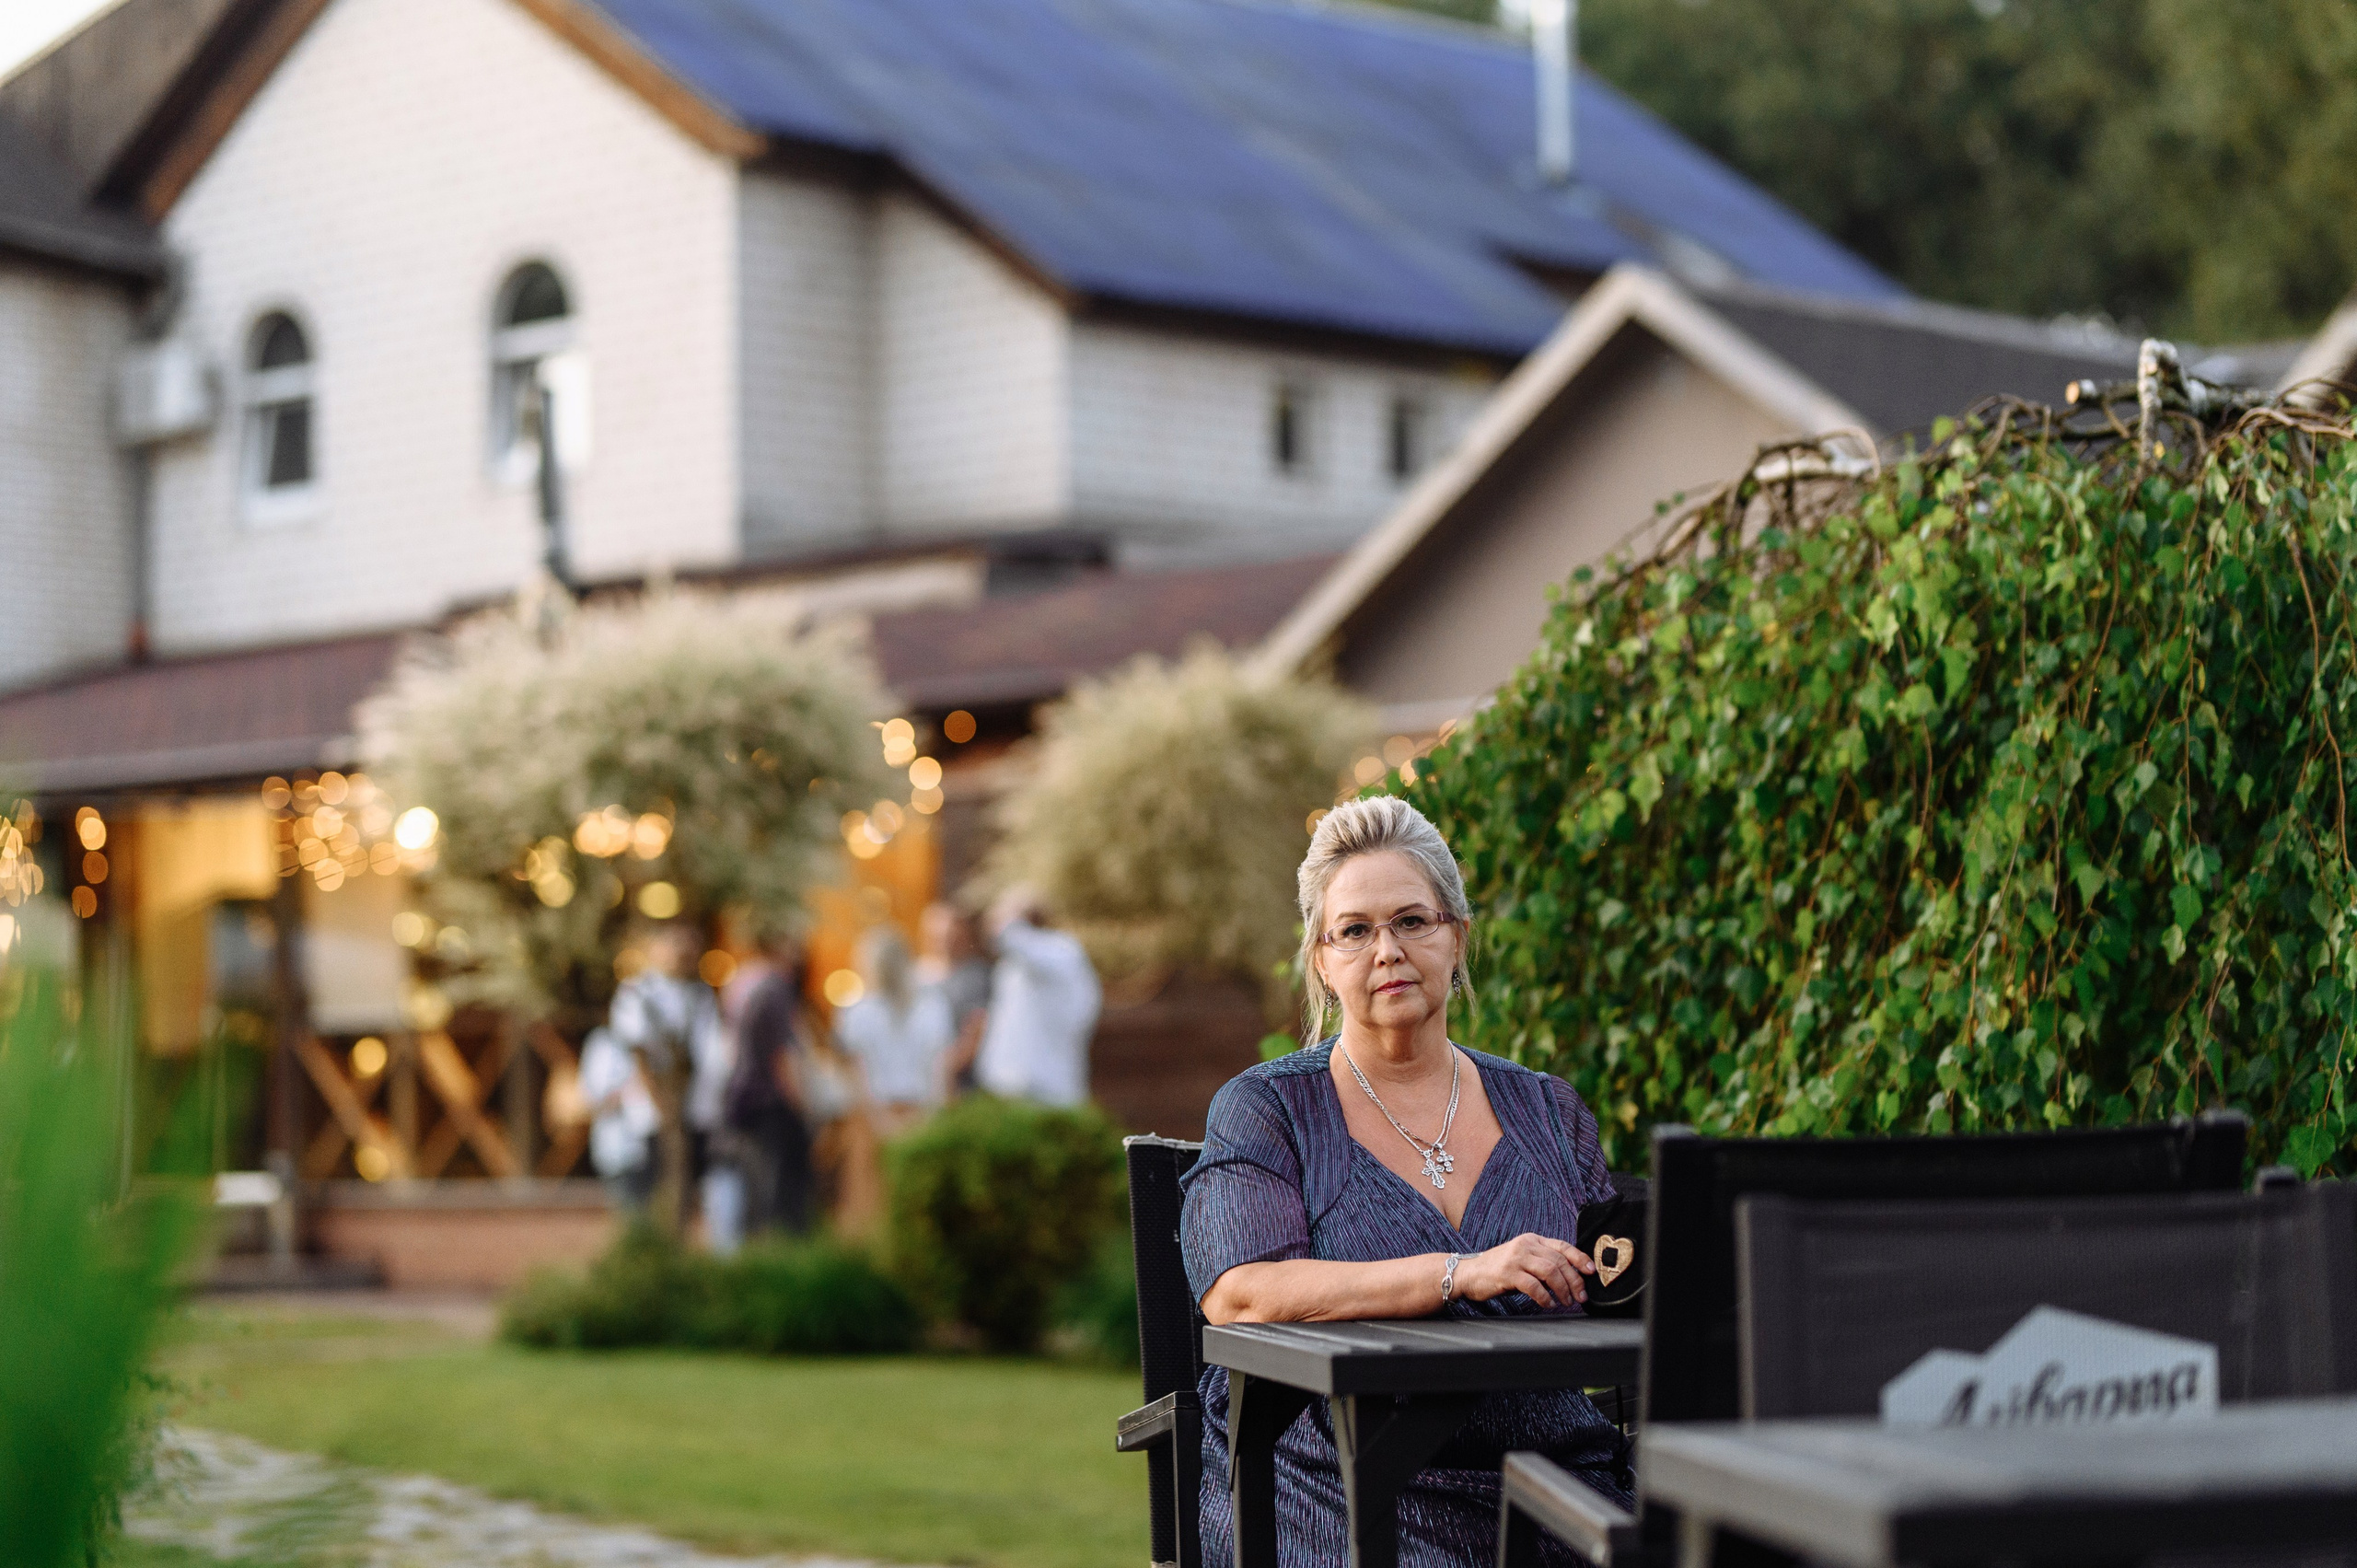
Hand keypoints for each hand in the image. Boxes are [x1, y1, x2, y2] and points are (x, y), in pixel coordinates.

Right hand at [1456, 1233, 1595, 1307]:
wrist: (1469, 1274)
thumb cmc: (1498, 1270)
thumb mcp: (1523, 1260)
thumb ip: (1542, 1262)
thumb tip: (1571, 1277)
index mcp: (1532, 1240)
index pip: (1562, 1246)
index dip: (1580, 1258)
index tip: (1591, 1271)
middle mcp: (1525, 1245)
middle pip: (1559, 1261)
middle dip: (1574, 1280)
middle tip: (1580, 1296)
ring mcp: (1516, 1258)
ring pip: (1550, 1271)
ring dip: (1562, 1289)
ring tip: (1566, 1302)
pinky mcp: (1507, 1273)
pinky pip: (1534, 1286)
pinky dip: (1545, 1297)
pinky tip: (1548, 1304)